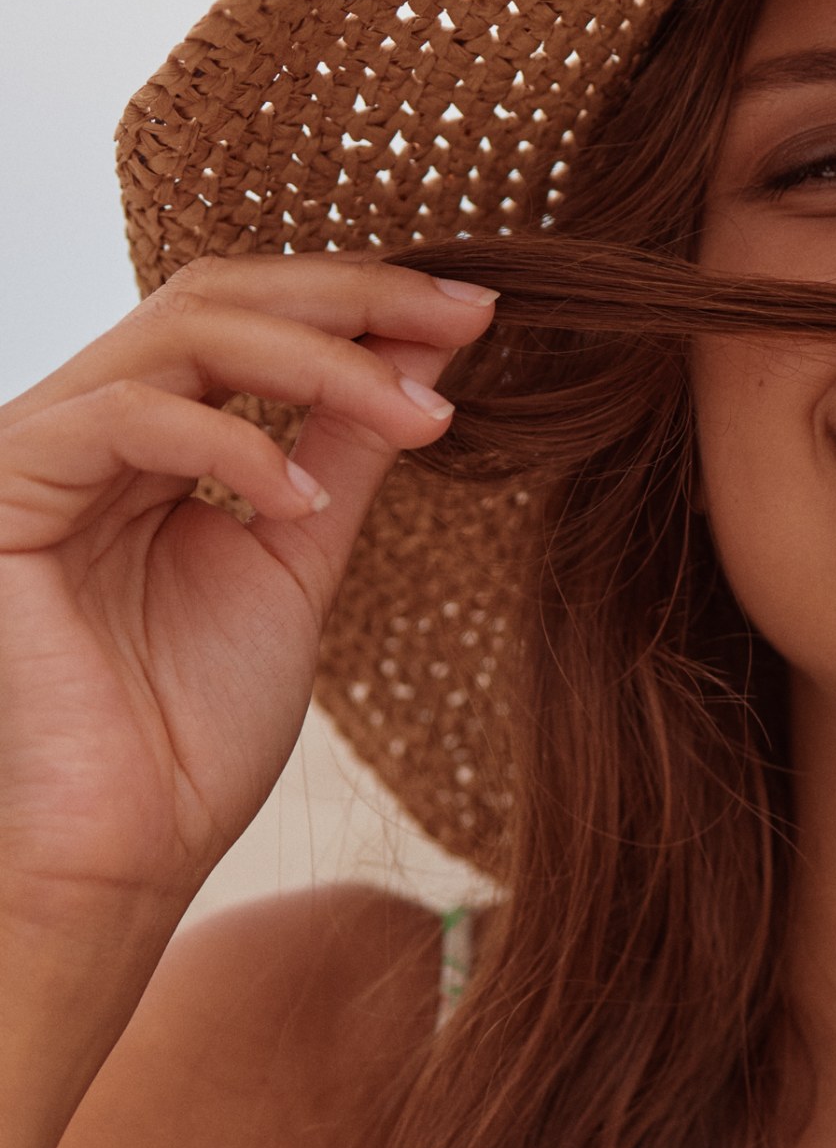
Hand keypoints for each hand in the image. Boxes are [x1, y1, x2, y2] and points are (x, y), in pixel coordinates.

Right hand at [0, 255, 497, 943]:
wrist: (124, 851)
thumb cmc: (196, 730)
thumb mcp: (298, 558)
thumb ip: (347, 447)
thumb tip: (431, 350)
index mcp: (150, 438)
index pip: (249, 318)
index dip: (361, 301)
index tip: (477, 314)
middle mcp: (87, 425)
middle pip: (214, 295)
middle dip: (352, 298)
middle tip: (463, 317)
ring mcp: (39, 448)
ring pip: (180, 334)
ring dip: (320, 360)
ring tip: (420, 416)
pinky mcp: (6, 487)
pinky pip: (126, 418)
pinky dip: (233, 445)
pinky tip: (307, 498)